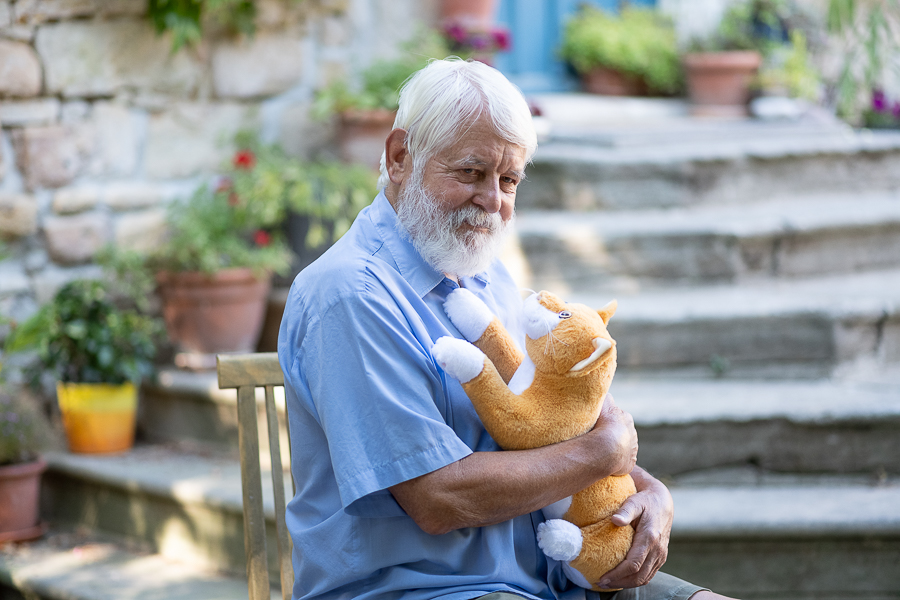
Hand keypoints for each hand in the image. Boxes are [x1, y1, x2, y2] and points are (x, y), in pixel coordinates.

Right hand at [592, 394, 637, 476]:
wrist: (607, 447)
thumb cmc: (602, 424)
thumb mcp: (603, 402)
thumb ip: (605, 396)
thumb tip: (606, 394)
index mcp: (626, 418)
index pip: (617, 417)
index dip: (607, 420)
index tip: (599, 424)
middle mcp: (632, 433)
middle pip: (621, 432)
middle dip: (612, 434)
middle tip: (599, 437)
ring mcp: (632, 449)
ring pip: (623, 447)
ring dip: (614, 448)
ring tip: (600, 450)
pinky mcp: (629, 463)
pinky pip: (623, 461)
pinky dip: (616, 461)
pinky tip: (606, 461)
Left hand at [596, 467, 673, 588]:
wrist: (662, 502)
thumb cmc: (645, 501)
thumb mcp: (634, 501)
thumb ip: (625, 511)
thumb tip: (615, 520)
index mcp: (650, 537)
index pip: (633, 564)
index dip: (617, 574)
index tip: (602, 577)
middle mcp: (658, 550)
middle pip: (639, 576)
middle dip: (619, 582)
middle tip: (601, 583)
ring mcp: (661, 555)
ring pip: (645, 578)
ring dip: (626, 584)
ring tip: (608, 583)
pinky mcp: (661, 557)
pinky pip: (648, 574)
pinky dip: (635, 580)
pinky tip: (621, 578)